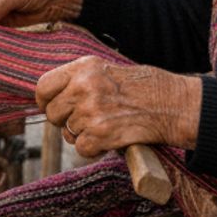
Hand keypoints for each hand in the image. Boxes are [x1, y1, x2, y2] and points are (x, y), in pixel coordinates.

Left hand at [35, 57, 200, 156]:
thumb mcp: (106, 71)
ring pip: (68, 133)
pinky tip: (110, 139)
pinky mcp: (101, 133)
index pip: (43, 86)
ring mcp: (92, 110)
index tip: (53, 108)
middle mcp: (84, 86)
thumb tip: (50, 99)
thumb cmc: (143, 88)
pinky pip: (82, 149)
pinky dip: (95, 149)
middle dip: (65, 122)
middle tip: (86, 121)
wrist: (173, 104)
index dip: (45, 102)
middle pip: (52, 114)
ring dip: (84, 135)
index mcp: (84, 67)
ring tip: (106, 126)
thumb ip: (78, 81)